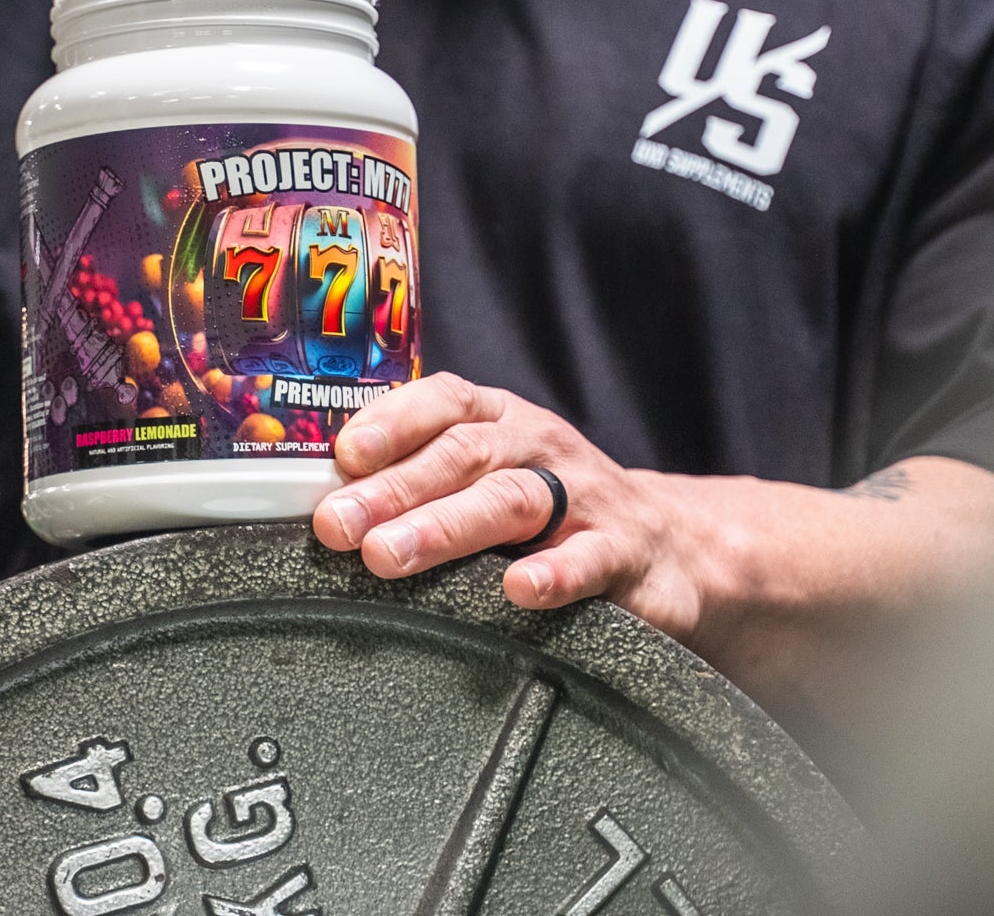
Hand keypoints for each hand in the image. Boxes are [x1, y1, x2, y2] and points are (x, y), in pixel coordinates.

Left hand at [311, 371, 712, 634]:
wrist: (670, 547)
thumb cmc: (554, 510)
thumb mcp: (493, 477)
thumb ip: (422, 481)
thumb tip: (323, 505)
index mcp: (501, 420)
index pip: (443, 403)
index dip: (391, 422)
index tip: (341, 456)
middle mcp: (539, 447)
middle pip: (462, 457)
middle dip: (393, 489)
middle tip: (338, 526)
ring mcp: (585, 497)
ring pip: (511, 501)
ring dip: (444, 527)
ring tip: (389, 556)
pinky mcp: (624, 554)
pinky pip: (588, 560)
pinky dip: (553, 575)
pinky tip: (517, 590)